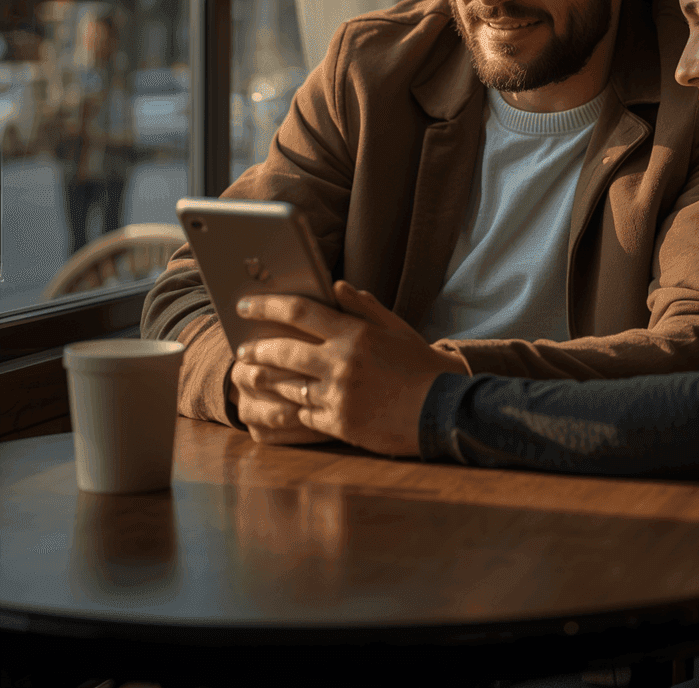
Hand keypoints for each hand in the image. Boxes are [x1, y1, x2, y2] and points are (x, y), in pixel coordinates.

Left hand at [233, 281, 468, 456]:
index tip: (245, 305)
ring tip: (251, 376)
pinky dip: (290, 407)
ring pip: (284, 385)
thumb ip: (363, 307)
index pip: (299, 311)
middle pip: (281, 350)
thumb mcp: (396, 329)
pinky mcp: (338, 424)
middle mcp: (341, 363)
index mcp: (355, 334)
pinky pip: (301, 414)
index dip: (267, 306)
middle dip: (255, 348)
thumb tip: (336, 287)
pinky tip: (281, 404)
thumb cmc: (421, 366)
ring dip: (264, 379)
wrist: (442, 410)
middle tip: (242, 348)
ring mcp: (337, 396)